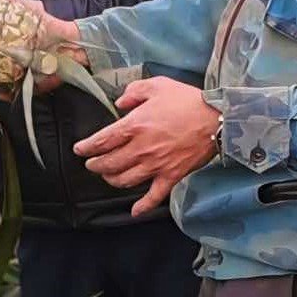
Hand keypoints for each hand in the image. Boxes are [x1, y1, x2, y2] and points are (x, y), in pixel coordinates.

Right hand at [0, 0, 84, 98]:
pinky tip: (6, 94)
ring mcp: (25, 75)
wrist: (73, 43)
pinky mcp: (37, 85)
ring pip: (5, 86)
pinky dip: (13, 95)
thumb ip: (13, 1)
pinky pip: (22, 93)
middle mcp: (15, 63)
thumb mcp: (31, 10)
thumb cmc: (51, 26)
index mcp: (11, 47)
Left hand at [74, 77, 219, 216]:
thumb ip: (133, 92)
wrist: (217, 118)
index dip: (87, 147)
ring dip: (111, 180)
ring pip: (125, 180)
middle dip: (95, 165)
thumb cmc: (187, 100)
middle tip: (91, 164)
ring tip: (107, 177)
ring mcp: (156, 165)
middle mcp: (141, 148)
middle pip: (109, 163)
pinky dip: (142, 206)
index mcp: (134, 126)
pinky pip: (154, 196)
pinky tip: (134, 211)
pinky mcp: (171, 176)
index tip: (79, 150)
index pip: (102, 141)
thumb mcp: (156, 85)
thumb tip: (119, 103)